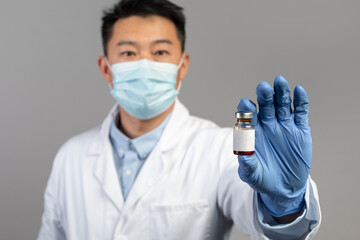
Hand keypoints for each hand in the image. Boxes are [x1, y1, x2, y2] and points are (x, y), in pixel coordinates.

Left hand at [237, 75, 311, 216]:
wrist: (283, 188)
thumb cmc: (261, 178)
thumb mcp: (251, 174)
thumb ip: (246, 163)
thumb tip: (241, 152)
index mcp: (253, 131)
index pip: (247, 115)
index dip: (246, 108)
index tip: (246, 104)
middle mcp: (267, 124)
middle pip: (265, 105)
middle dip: (264, 95)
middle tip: (263, 87)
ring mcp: (284, 126)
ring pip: (282, 105)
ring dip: (281, 93)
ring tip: (280, 82)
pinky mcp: (300, 130)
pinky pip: (300, 113)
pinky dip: (300, 102)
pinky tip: (299, 91)